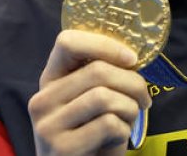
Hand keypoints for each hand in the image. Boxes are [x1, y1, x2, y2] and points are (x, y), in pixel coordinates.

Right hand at [28, 30, 151, 155]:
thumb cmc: (93, 137)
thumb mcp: (91, 102)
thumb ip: (101, 78)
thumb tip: (131, 56)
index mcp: (50, 81)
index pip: (67, 42)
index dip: (104, 44)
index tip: (131, 59)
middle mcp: (42, 100)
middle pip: (97, 70)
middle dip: (132, 83)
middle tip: (144, 98)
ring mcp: (47, 125)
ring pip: (104, 97)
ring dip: (130, 108)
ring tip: (129, 120)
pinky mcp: (61, 148)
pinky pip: (108, 124)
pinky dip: (124, 130)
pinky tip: (116, 139)